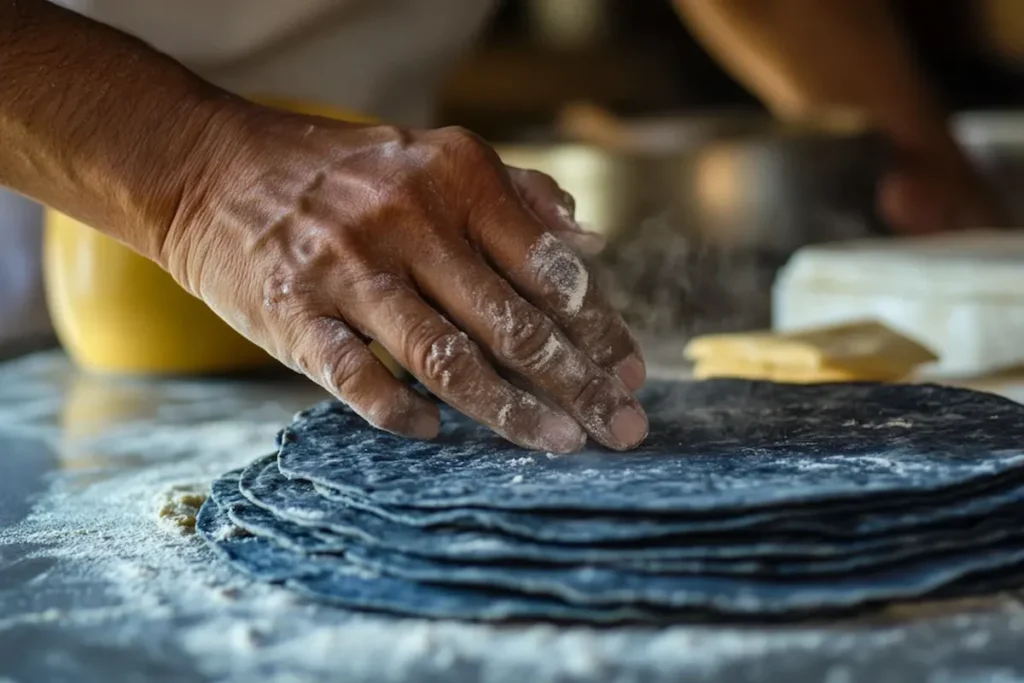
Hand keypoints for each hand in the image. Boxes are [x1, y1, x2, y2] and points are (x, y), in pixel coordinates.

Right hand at [161, 102, 647, 452]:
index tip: (632, 370)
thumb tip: (589, 241)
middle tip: (622, 427)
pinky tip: (436, 434)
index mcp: (455, 178)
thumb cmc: (340, 175)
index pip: (548, 267)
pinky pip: (357, 379)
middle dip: (577, 382)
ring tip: (561, 444)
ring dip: (511, 411)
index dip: (598, 325)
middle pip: (511, 322)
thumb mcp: (431, 157)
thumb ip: (515, 193)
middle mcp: (408, 221)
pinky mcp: (293, 314)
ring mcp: (348, 270)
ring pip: (448, 359)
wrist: (213, 171)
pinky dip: (401, 413)